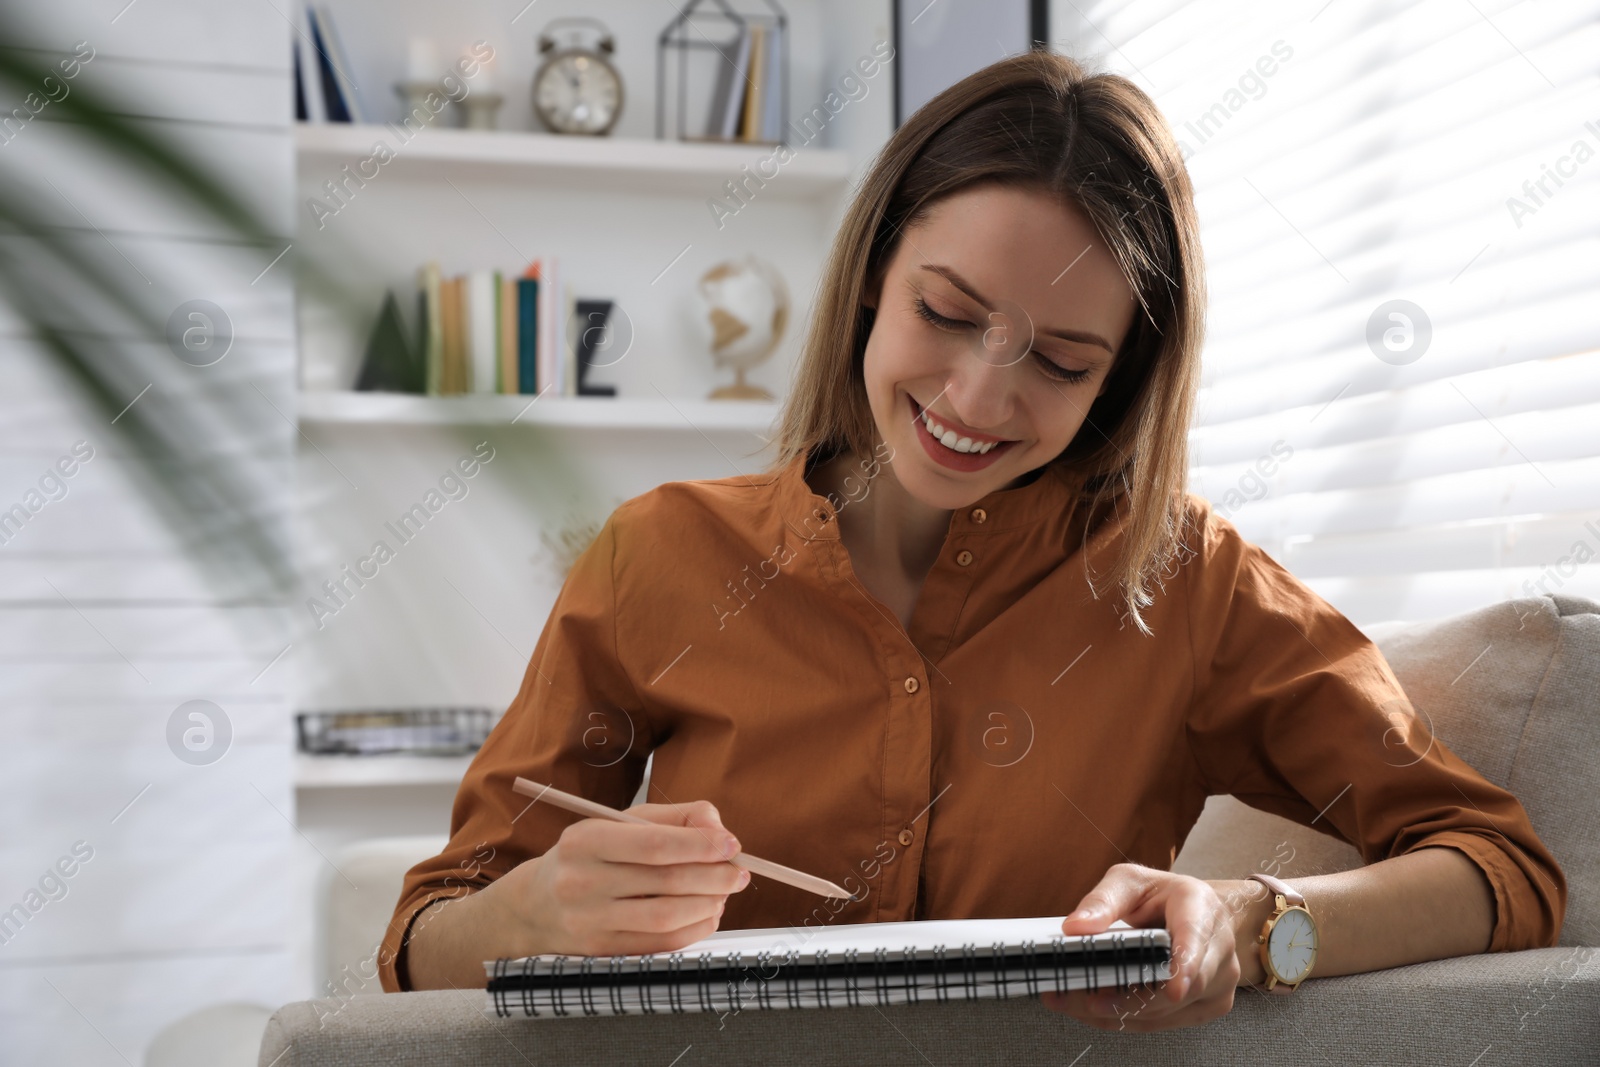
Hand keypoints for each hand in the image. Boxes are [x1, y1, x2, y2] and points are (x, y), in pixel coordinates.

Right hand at [481, 800, 752, 958]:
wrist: (534, 905)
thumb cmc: (588, 856)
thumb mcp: (617, 823)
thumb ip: (672, 818)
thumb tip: (718, 828)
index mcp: (585, 841)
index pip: (653, 845)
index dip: (699, 845)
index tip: (731, 844)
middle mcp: (582, 882)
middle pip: (665, 882)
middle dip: (714, 876)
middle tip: (740, 871)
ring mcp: (589, 922)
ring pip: (666, 916)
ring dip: (707, 904)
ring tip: (724, 892)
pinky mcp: (602, 952)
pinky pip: (660, 944)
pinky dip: (694, 929)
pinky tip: (708, 914)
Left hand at [1040, 863, 1243, 1030]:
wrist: (1197, 910)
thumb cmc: (1161, 894)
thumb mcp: (1128, 882)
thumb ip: (1102, 902)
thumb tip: (1075, 927)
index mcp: (1200, 906)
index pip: (1195, 938)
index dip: (1186, 966)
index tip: (1174, 990)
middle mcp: (1218, 945)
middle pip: (1181, 986)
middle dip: (1130, 999)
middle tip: (1084, 1000)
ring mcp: (1221, 978)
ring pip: (1170, 1010)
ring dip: (1122, 1013)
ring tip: (1077, 1005)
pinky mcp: (1211, 1003)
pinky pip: (1168, 1021)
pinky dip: (1131, 1019)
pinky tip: (1100, 1013)